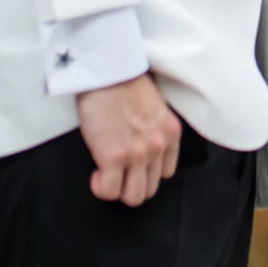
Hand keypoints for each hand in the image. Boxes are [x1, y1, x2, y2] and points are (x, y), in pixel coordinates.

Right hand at [75, 72, 181, 204]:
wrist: (107, 70)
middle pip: (149, 188)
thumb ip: (153, 130)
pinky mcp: (114, 158)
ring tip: (106, 175)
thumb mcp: (153, 107)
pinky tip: (96, 175)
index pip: (165, 172)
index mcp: (171, 132)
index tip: (132, 166)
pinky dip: (101, 188)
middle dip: (131, 183)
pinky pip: (109, 191)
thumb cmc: (124, 81)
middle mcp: (158, 146)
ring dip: (117, 189)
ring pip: (133, 196)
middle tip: (117, 172)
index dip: (146, 172)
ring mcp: (138, 154)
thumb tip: (139, 145)